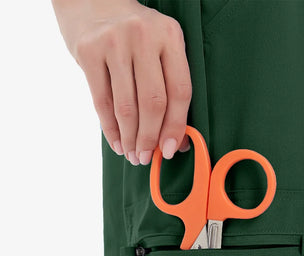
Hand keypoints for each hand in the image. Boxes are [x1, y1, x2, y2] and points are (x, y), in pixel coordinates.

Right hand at [51, 0, 191, 164]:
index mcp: (170, 36)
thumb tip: (178, 141)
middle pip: (153, 102)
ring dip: (130, 138)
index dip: (177, 126)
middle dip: (151, 138)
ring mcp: (114, 42)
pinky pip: (102, 101)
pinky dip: (110, 128)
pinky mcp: (88, 50)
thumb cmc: (135, 36)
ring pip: (127, 106)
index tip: (171, 150)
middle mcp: (143, 36)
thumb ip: (171, 88)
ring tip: (132, 155)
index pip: (180, 91)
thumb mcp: (160, 49)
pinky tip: (116, 142)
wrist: (91, 1)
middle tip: (146, 157)